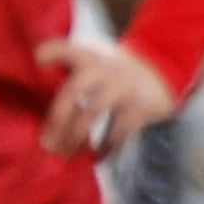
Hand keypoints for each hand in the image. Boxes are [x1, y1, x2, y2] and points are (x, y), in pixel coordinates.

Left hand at [34, 37, 176, 157]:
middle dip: (57, 116)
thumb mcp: (96, 58)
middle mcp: (104, 67)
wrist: (166, 68)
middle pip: (74, 87)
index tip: (37, 61)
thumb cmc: (117, 70)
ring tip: (64, 154)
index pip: (65, 47)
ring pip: (93, 110)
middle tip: (45, 142)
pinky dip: (105, 148)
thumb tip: (36, 96)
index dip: (50, 52)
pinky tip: (95, 157)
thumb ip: (71, 70)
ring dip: (75, 135)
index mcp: (89, 55)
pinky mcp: (140, 106)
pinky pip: (118, 131)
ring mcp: (123, 86)